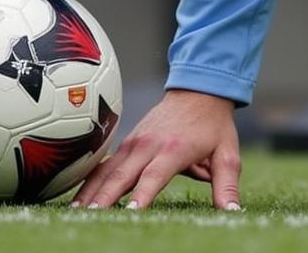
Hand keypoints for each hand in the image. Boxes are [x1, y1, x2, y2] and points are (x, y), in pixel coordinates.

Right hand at [72, 89, 241, 210]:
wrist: (200, 90)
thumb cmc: (214, 125)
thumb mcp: (227, 154)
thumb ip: (226, 184)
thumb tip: (232, 211)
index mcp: (175, 149)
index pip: (155, 175)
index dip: (142, 194)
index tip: (130, 212)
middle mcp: (150, 144)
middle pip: (123, 174)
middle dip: (106, 197)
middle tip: (90, 218)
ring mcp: (135, 141)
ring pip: (108, 169)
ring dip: (91, 191)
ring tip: (75, 213)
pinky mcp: (127, 142)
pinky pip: (105, 163)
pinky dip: (90, 180)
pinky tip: (76, 198)